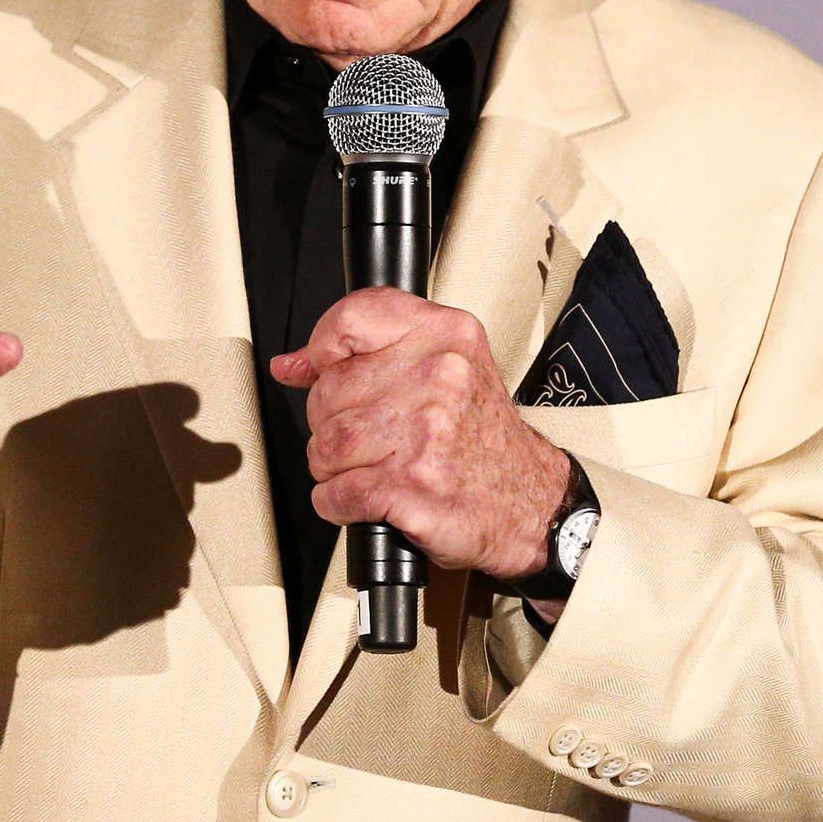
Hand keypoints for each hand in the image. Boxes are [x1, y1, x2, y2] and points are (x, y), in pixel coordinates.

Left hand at [270, 287, 568, 579]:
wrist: (532, 502)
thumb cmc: (480, 436)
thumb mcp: (442, 367)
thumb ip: (364, 355)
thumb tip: (290, 364)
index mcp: (445, 335)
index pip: (351, 318)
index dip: (323, 349)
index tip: (324, 368)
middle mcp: (438, 376)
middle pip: (327, 391)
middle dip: (333, 421)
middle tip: (371, 435)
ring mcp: (425, 433)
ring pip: (325, 445)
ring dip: (334, 466)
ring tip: (372, 467)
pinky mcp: (411, 488)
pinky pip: (334, 493)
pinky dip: (338, 503)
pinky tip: (369, 498)